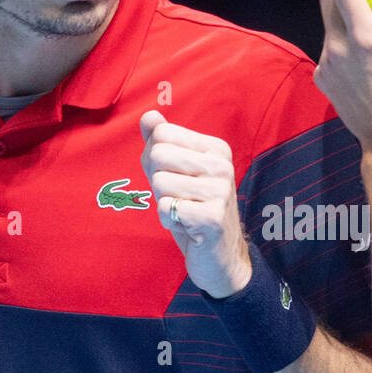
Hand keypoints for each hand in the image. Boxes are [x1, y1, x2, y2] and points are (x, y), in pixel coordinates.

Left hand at [139, 111, 252, 298]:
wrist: (220, 256)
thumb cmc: (194, 209)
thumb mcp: (176, 172)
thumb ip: (161, 142)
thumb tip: (148, 116)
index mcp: (216, 148)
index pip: (162, 134)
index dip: (155, 159)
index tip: (175, 177)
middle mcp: (222, 165)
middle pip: (158, 154)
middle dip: (157, 180)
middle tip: (177, 197)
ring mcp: (220, 191)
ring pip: (160, 182)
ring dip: (164, 202)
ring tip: (184, 212)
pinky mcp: (212, 217)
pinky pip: (167, 207)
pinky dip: (169, 220)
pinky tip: (186, 226)